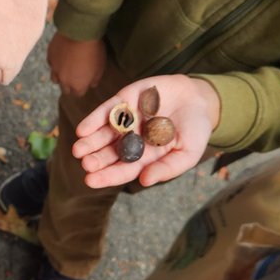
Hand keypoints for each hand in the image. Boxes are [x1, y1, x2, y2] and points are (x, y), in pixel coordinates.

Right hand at [47, 34, 106, 96]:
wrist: (79, 33)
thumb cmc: (94, 51)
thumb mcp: (100, 67)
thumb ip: (95, 79)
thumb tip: (92, 85)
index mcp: (78, 85)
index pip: (78, 94)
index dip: (82, 88)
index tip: (84, 82)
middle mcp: (64, 80)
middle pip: (65, 89)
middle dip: (70, 85)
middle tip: (76, 76)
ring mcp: (55, 69)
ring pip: (55, 79)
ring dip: (60, 76)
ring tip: (66, 68)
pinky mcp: (50, 57)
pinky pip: (52, 63)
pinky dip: (56, 62)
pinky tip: (62, 55)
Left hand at [73, 75, 219, 188]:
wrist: (200, 99)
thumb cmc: (195, 131)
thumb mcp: (187, 153)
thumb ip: (167, 167)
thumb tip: (144, 181)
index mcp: (144, 157)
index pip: (122, 169)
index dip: (107, 176)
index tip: (90, 181)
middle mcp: (132, 140)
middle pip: (109, 152)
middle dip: (96, 159)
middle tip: (85, 164)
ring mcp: (127, 120)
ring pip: (103, 133)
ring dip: (90, 142)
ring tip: (78, 150)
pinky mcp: (126, 100)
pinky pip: (107, 111)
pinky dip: (94, 120)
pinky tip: (82, 130)